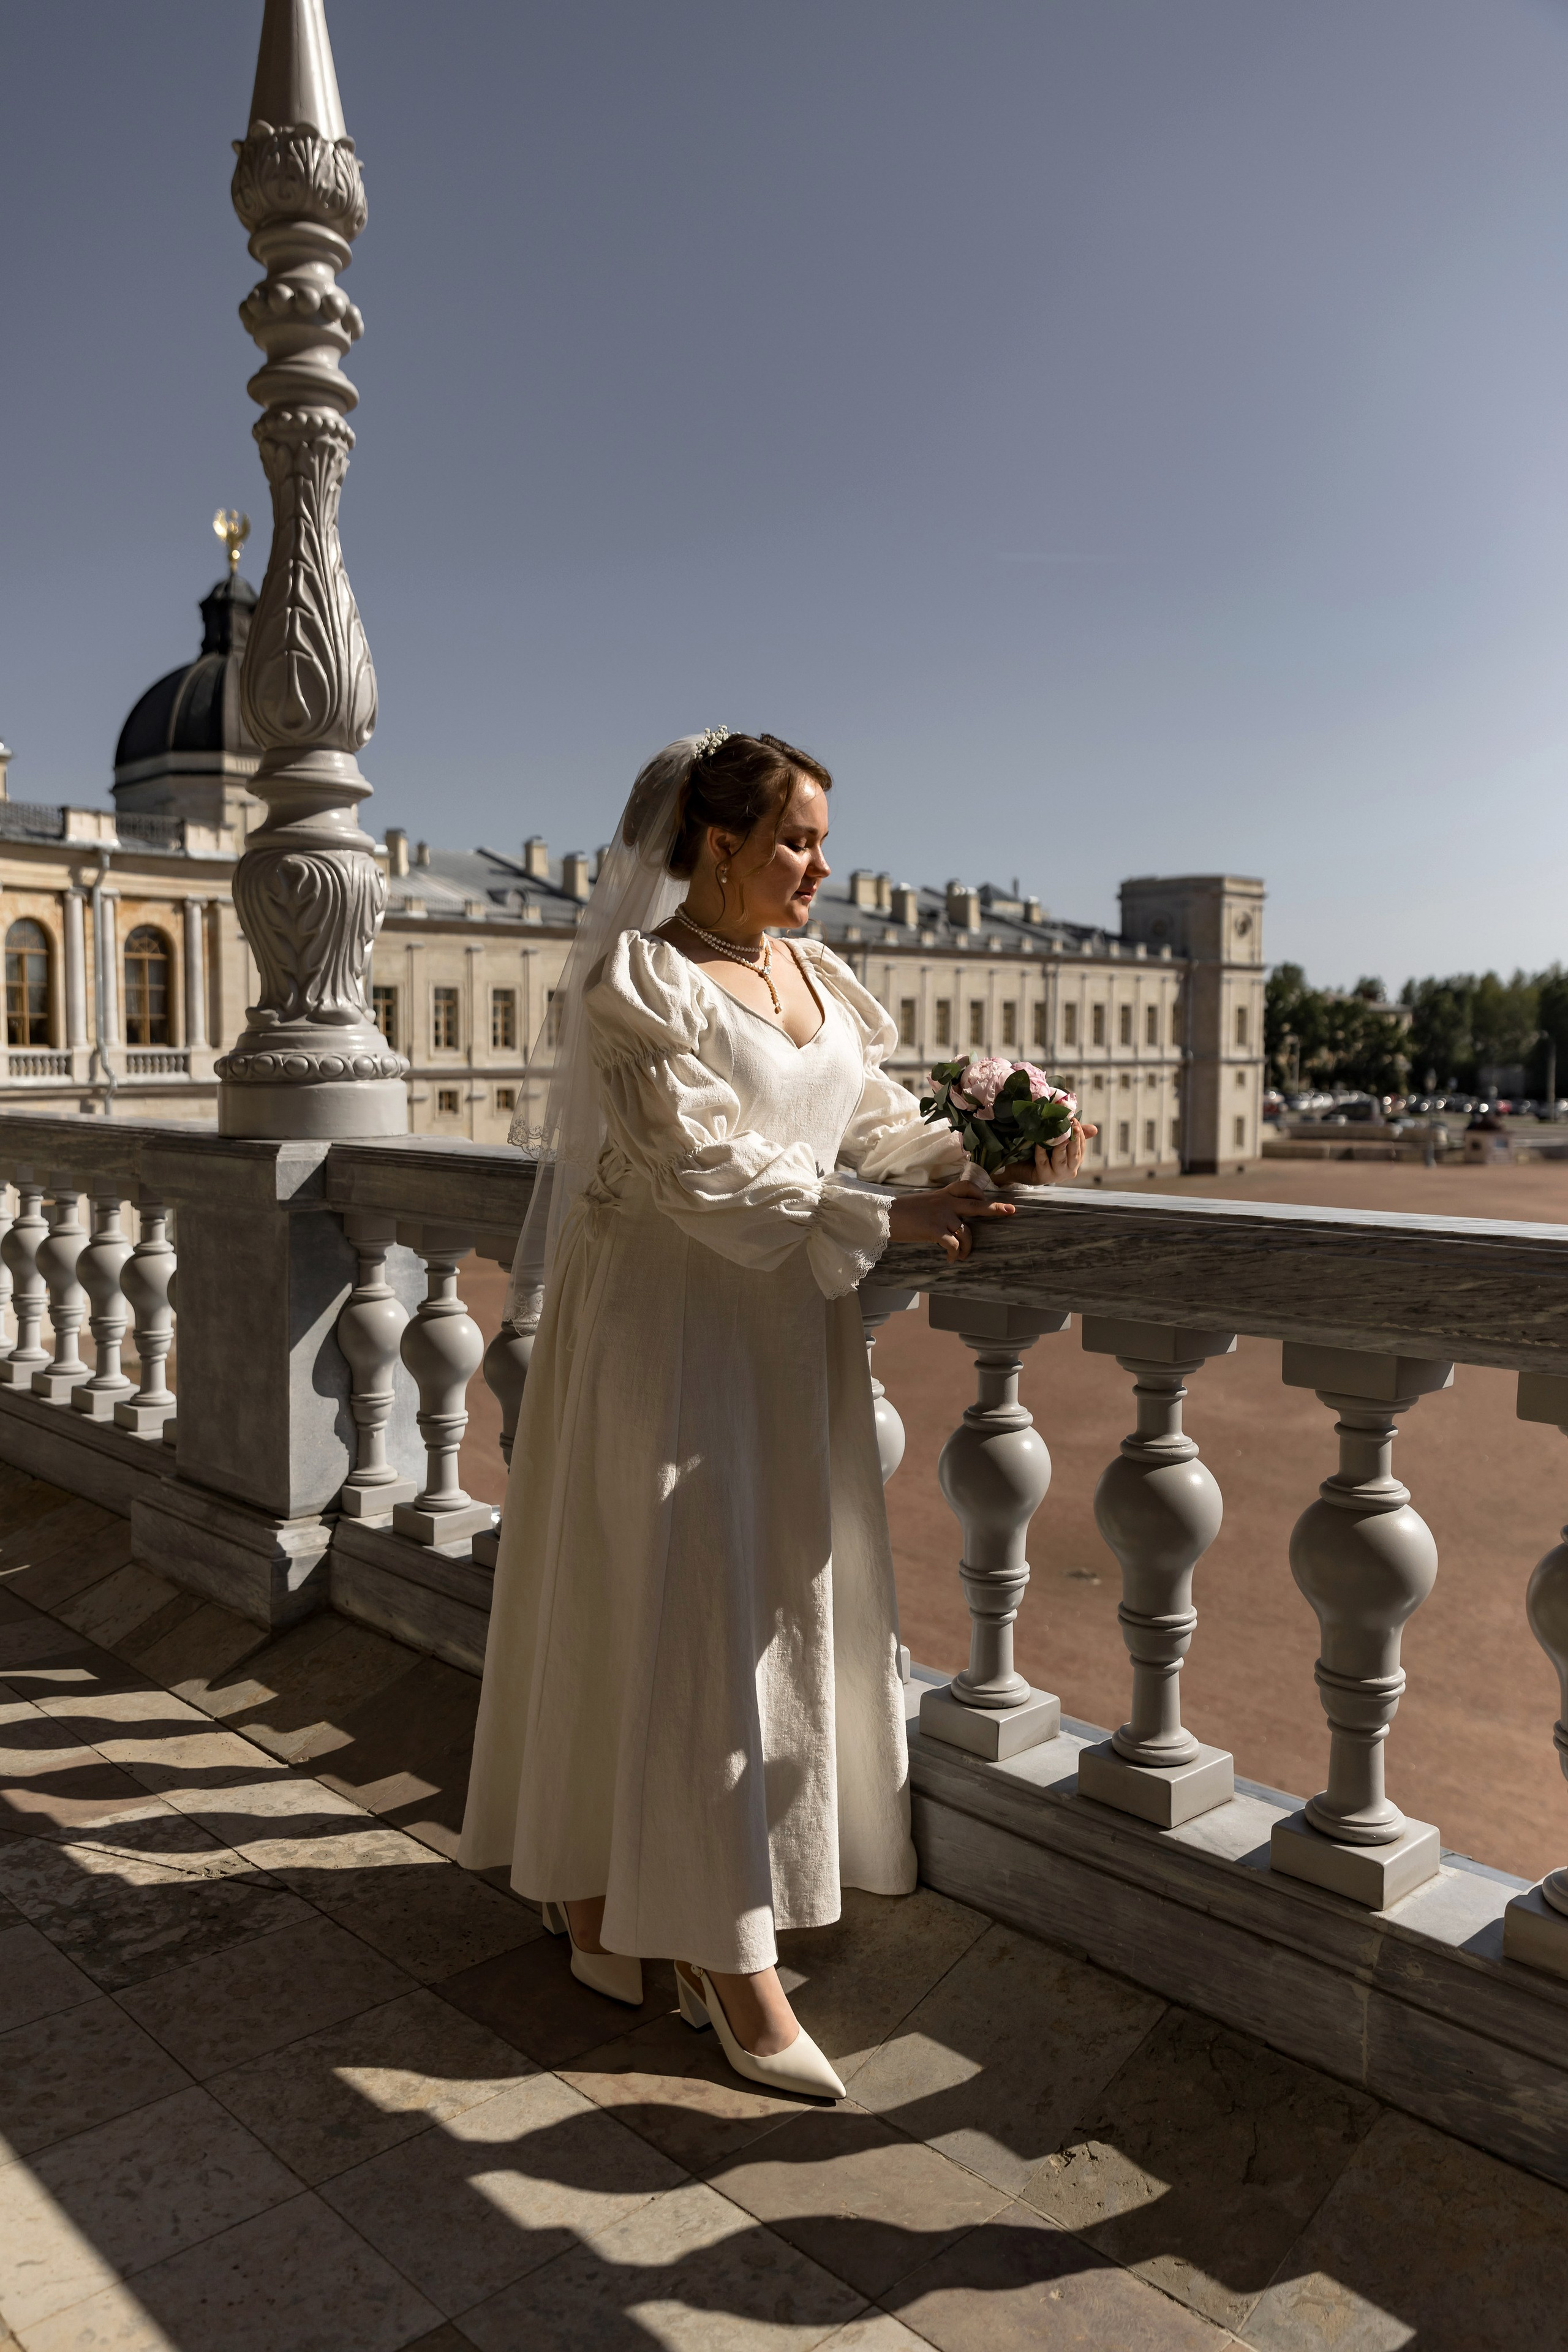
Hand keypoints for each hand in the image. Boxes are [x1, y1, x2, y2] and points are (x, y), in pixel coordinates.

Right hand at [887, 1177, 1017, 1262]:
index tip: (984, 1197)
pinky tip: (952, 1259)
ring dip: (968, 1247)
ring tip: (963, 1255)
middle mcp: (945, 1203)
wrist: (883, 1216)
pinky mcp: (935, 1230)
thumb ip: (938, 1206)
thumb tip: (947, 1220)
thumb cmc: (900, 1212)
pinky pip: (954, 1244)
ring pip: (966, 1232)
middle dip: (995, 1208)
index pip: (966, 1186)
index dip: (978, 1192)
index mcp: (942, 1195)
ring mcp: (942, 1216)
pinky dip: (956, 1254)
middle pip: (976, 1204)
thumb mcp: (923, 1203)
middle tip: (1011, 1211)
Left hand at [995, 1118, 1097, 1186]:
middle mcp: (1069, 1169)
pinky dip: (1041, 1151)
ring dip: (1061, 1146)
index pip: (1081, 1146)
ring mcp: (1056, 1175)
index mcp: (1075, 1160)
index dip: (1079, 1133)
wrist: (1019, 1168)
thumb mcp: (1057, 1142)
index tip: (1074, 1119)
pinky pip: (1043, 1162)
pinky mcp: (1043, 1176)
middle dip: (1075, 1139)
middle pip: (1075, 1154)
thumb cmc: (1040, 1153)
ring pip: (1061, 1159)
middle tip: (1073, 1125)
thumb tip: (1095, 1129)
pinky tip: (1039, 1142)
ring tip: (1060, 1134)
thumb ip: (1073, 1135)